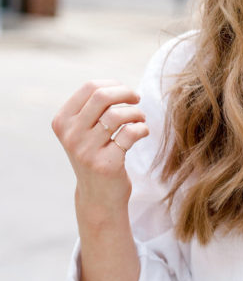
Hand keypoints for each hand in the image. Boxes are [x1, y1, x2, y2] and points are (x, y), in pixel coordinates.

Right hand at [52, 80, 148, 215]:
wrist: (98, 196)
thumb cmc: (96, 155)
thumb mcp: (84, 131)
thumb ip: (93, 108)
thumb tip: (117, 85)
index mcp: (62, 122)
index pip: (89, 87)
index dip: (114, 85)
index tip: (126, 93)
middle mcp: (70, 135)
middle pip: (102, 96)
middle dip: (126, 93)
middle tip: (137, 100)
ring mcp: (86, 150)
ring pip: (118, 115)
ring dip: (137, 113)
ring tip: (141, 119)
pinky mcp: (106, 164)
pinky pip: (130, 133)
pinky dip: (142, 128)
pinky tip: (143, 132)